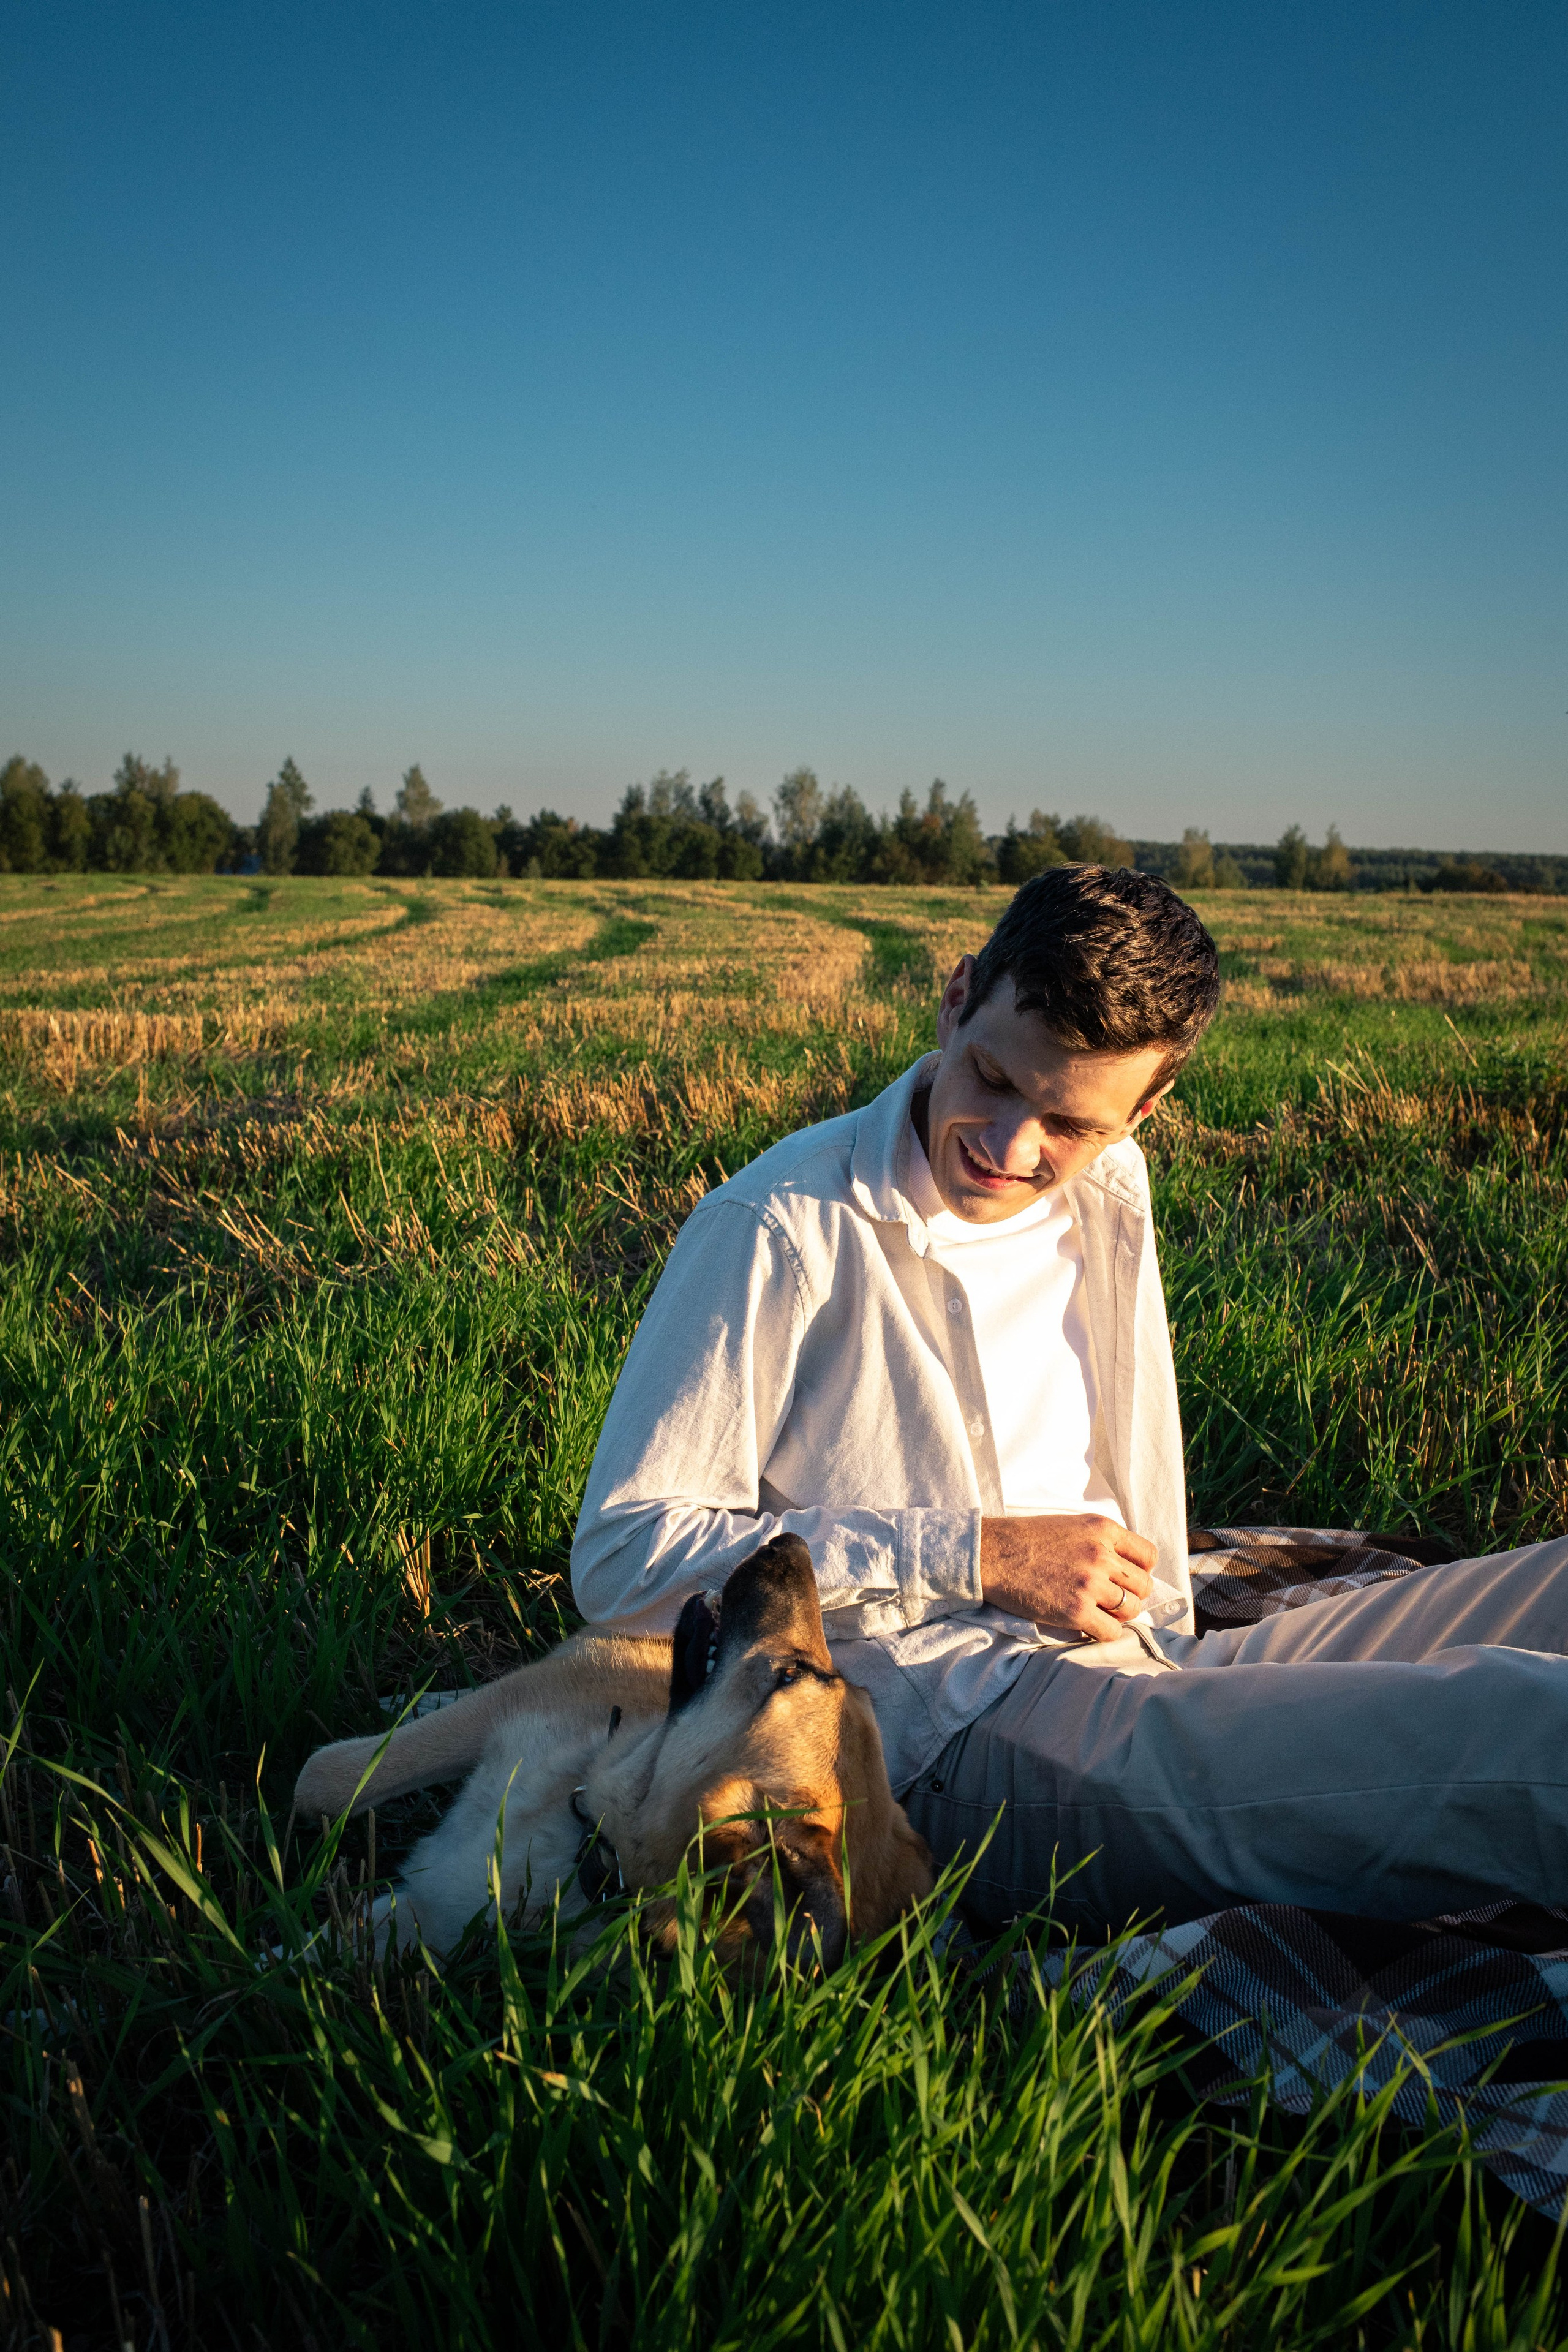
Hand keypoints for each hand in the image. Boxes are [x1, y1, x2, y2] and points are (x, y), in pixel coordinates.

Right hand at [979, 1514, 1156, 1641]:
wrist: (991, 1554)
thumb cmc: (1026, 1539)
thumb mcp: (1072, 1525)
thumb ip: (1101, 1541)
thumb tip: (1125, 1567)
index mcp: (1103, 1529)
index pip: (1148, 1555)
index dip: (1141, 1570)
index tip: (1127, 1577)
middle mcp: (1102, 1555)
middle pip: (1143, 1585)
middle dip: (1131, 1594)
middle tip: (1112, 1599)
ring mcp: (1090, 1584)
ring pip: (1131, 1609)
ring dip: (1119, 1615)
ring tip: (1100, 1612)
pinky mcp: (1075, 1611)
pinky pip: (1111, 1632)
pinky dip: (1104, 1633)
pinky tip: (1089, 1625)